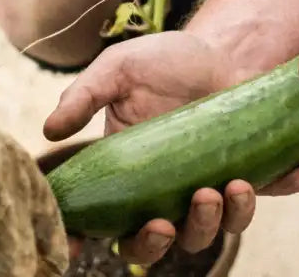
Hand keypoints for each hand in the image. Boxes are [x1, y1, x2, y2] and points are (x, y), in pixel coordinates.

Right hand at [44, 31, 258, 263]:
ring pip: (197, 237)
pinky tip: (248, 181)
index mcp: (118, 176)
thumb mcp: (119, 70)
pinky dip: (245, 208)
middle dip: (152, 245)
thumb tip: (49, 129)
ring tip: (214, 190)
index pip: (91, 222)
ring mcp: (197, 196)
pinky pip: (241, 213)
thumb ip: (84, 95)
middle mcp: (155, 196)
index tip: (74, 246)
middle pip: (146, 246)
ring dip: (205, 225)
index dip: (76, 241)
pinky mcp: (239, 187)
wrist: (224, 52)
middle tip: (162, 223)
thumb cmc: (164, 63)